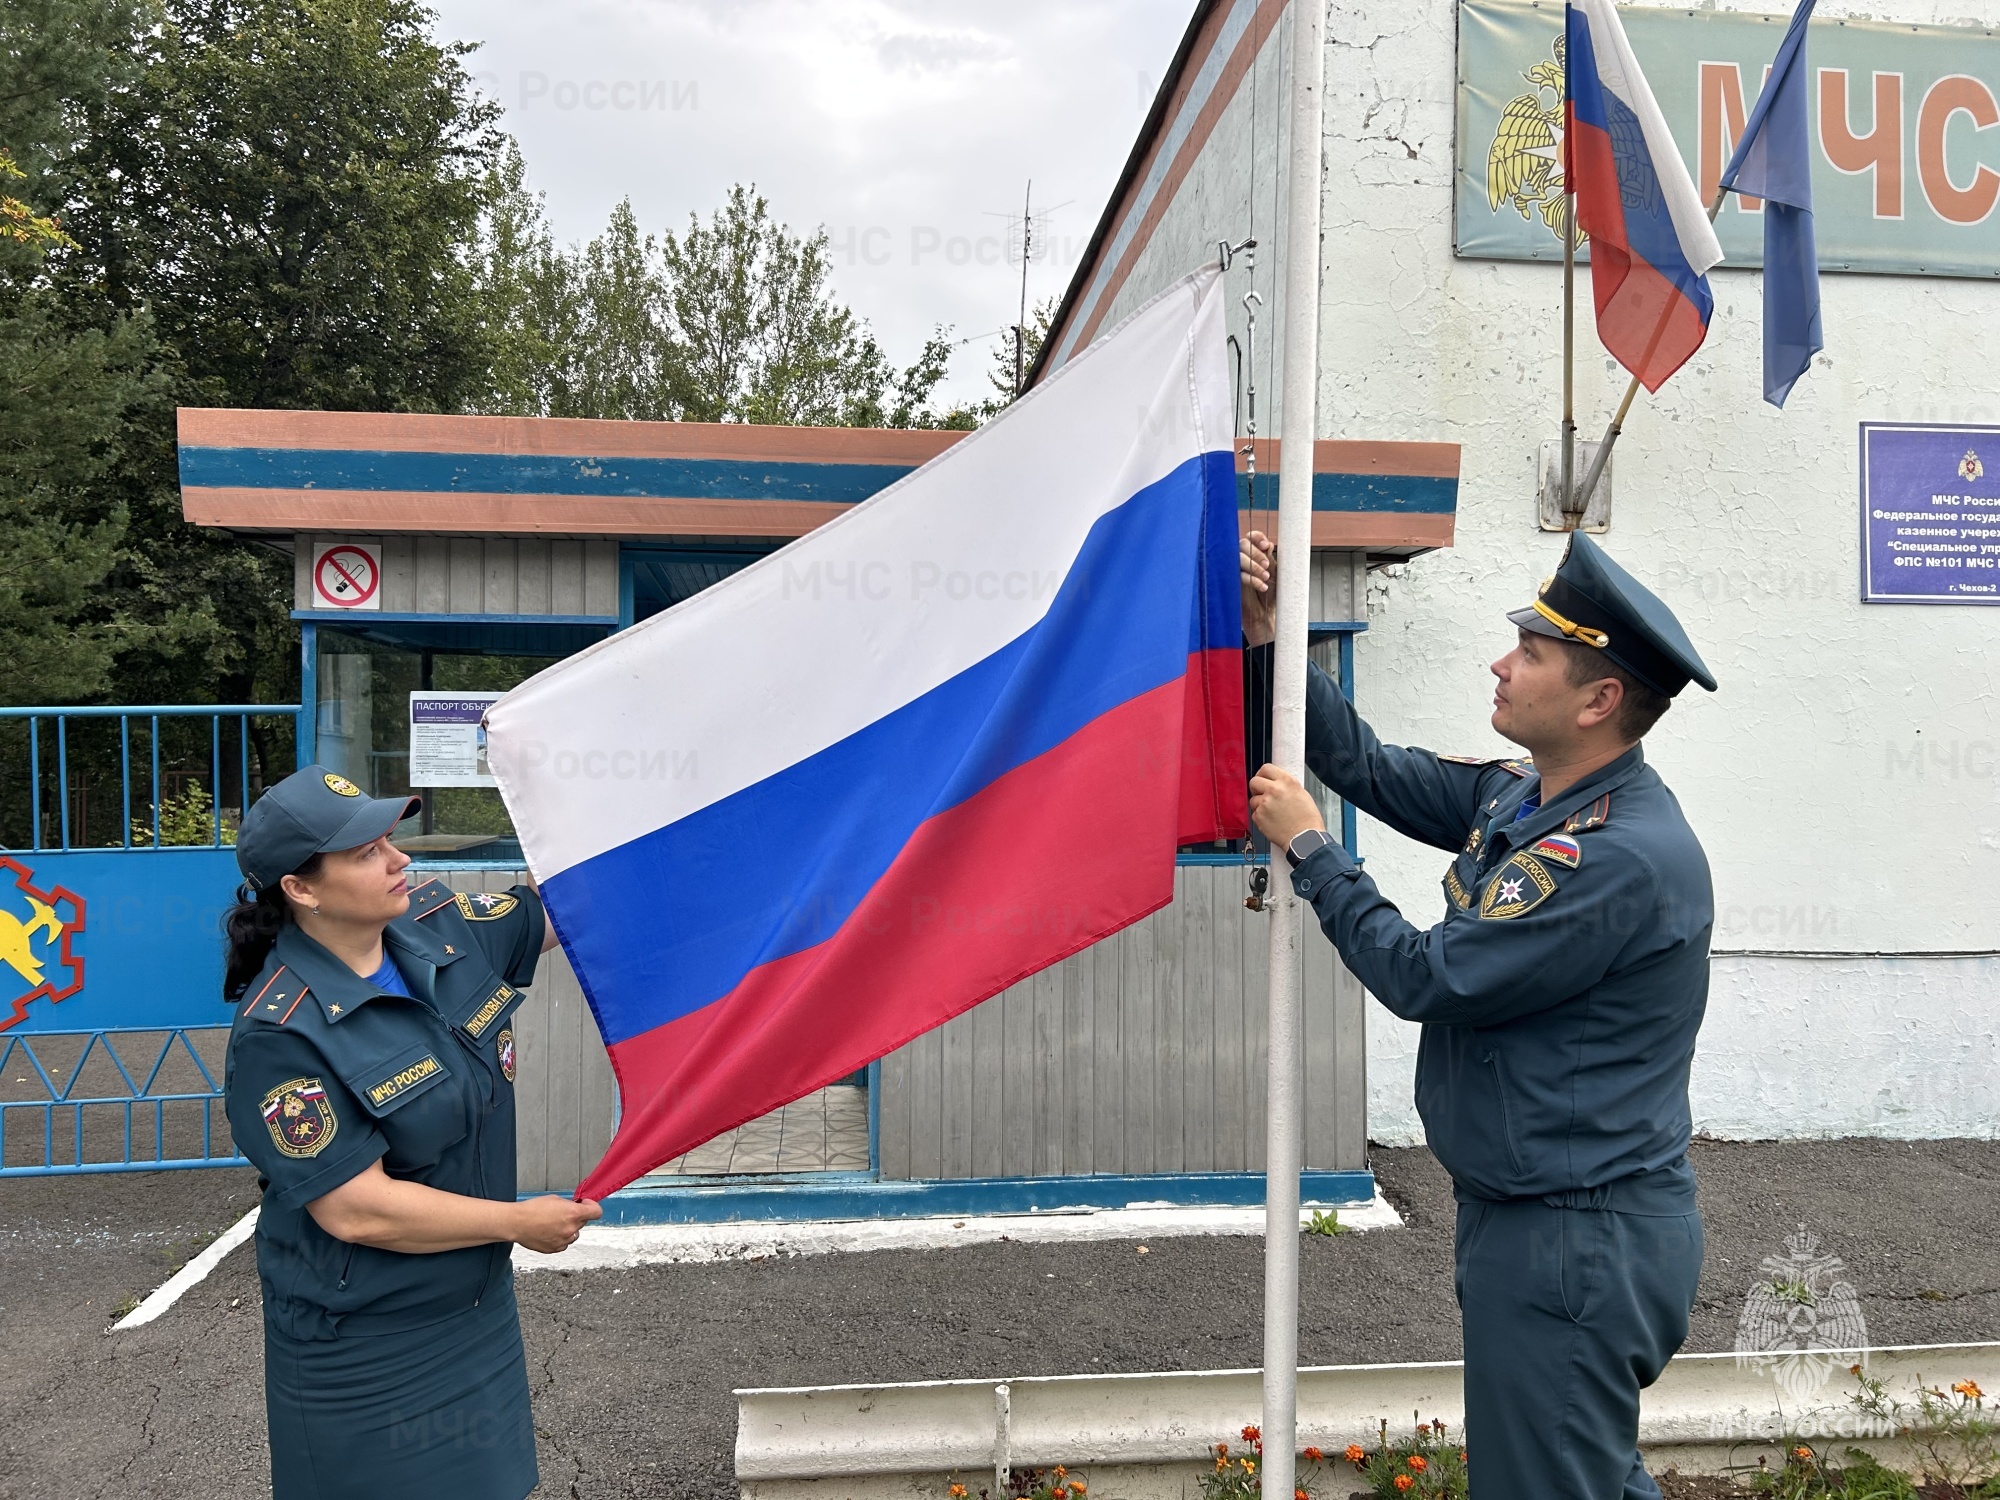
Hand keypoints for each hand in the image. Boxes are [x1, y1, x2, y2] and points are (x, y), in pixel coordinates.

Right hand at [512, 1194, 601, 1253]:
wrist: (517, 1223)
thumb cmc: (532, 1209)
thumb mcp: (555, 1199)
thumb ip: (569, 1204)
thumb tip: (576, 1207)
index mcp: (573, 1214)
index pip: (596, 1212)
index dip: (592, 1207)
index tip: (586, 1205)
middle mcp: (571, 1229)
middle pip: (583, 1222)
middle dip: (577, 1217)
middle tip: (563, 1213)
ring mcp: (564, 1241)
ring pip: (574, 1234)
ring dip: (569, 1228)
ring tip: (554, 1223)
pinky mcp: (556, 1249)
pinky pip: (565, 1243)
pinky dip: (561, 1238)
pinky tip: (549, 1231)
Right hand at [1240, 530, 1275, 647]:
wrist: (1266, 613)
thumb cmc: (1270, 593)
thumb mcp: (1275, 573)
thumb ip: (1270, 558)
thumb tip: (1268, 544)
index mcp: (1254, 553)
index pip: (1251, 537)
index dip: (1257, 538)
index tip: (1266, 546)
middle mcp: (1243, 559)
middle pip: (1243, 545)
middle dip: (1256, 554)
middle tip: (1267, 565)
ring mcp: (1235, 570)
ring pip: (1238, 558)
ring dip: (1254, 566)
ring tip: (1265, 577)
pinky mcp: (1232, 582)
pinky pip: (1239, 575)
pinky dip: (1252, 579)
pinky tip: (1262, 586)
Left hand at [1248, 763, 1324, 849]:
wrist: (1305, 839)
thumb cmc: (1307, 820)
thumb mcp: (1302, 794)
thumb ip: (1286, 786)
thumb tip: (1276, 784)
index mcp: (1287, 782)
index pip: (1266, 768)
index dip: (1262, 774)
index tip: (1263, 779)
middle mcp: (1274, 790)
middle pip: (1254, 781)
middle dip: (1257, 788)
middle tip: (1263, 795)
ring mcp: (1264, 803)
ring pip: (1253, 799)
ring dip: (1259, 805)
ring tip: (1273, 813)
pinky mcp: (1259, 816)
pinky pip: (1254, 813)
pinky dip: (1261, 818)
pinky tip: (1272, 821)